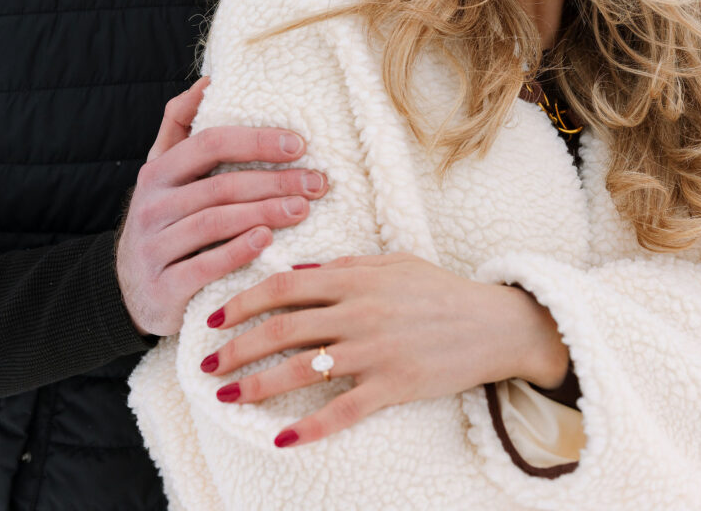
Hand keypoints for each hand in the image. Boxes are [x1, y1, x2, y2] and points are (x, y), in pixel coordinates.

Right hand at [116, 78, 328, 335]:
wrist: (133, 293)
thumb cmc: (165, 221)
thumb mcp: (163, 172)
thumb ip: (179, 125)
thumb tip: (209, 78)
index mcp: (157, 172)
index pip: (209, 144)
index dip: (255, 141)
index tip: (299, 144)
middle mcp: (151, 206)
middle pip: (220, 185)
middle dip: (274, 181)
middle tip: (317, 182)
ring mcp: (153, 248)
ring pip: (215, 222)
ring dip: (264, 212)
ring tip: (303, 209)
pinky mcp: (162, 289)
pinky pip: (204, 266)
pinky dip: (238, 251)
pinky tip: (268, 241)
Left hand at [199, 252, 568, 446]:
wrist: (493, 323)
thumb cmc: (439, 289)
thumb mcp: (393, 262)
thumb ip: (344, 263)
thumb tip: (298, 270)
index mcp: (355, 277)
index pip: (283, 287)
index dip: (243, 301)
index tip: (215, 317)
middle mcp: (358, 312)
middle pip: (281, 329)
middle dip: (236, 348)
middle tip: (207, 363)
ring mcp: (375, 351)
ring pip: (301, 370)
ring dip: (256, 385)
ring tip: (226, 395)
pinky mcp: (393, 386)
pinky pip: (342, 411)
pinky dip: (308, 427)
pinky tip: (280, 438)